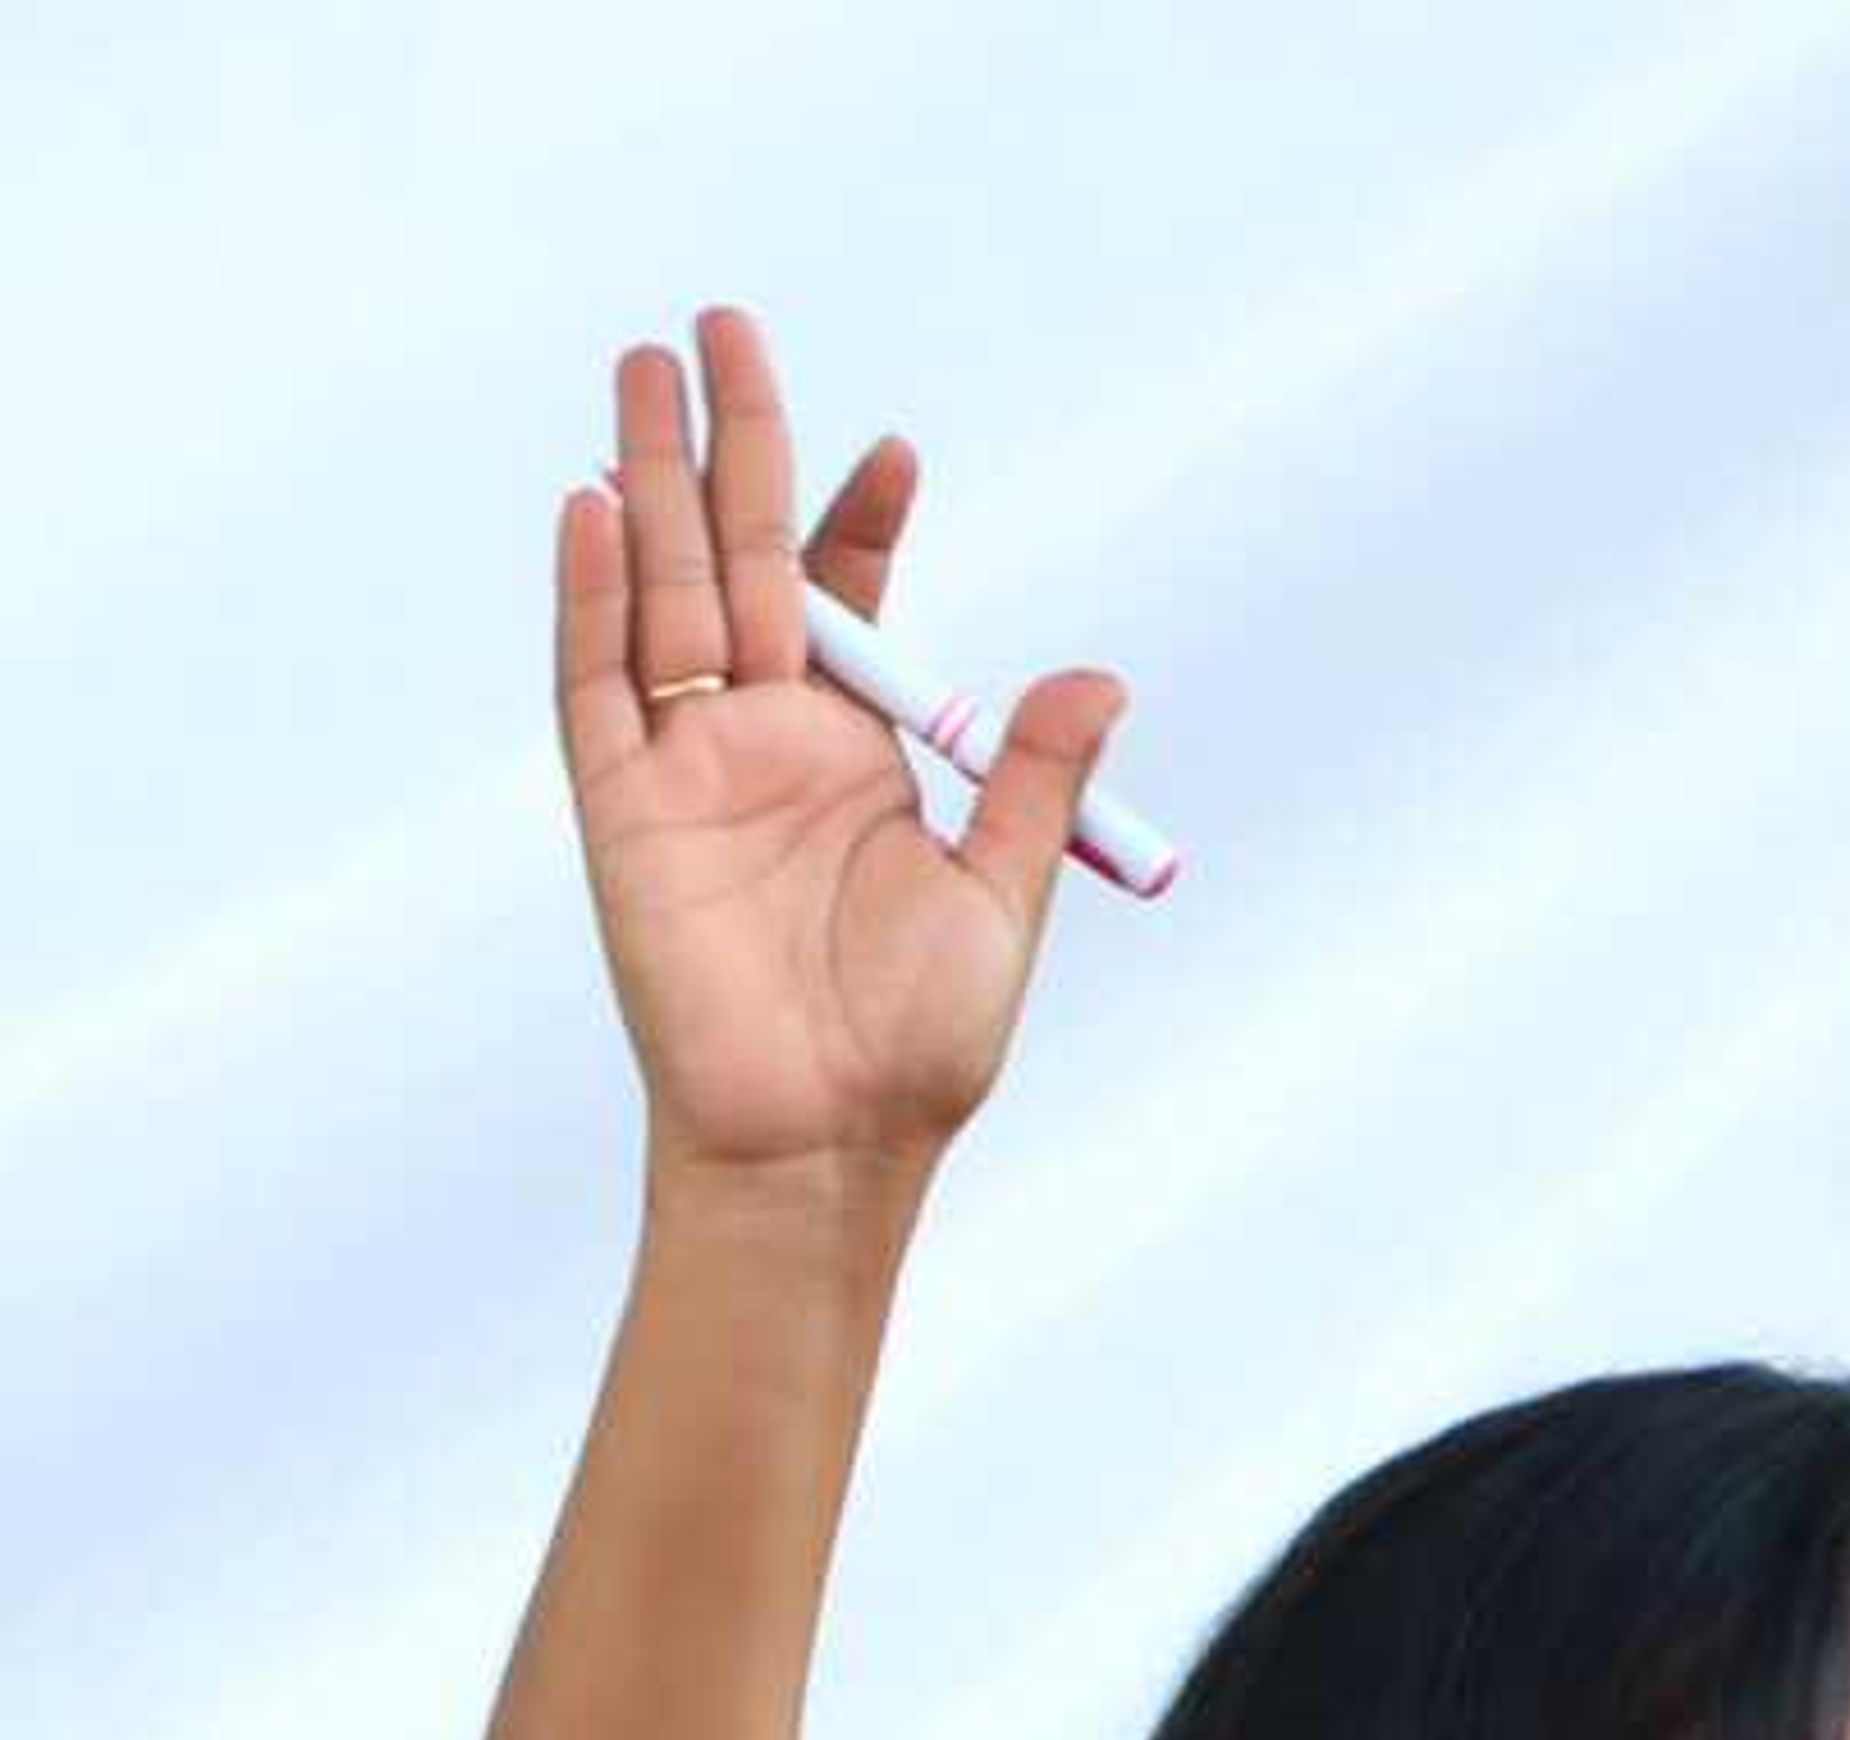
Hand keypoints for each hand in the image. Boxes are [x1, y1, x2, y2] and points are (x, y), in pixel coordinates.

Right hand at [557, 306, 1127, 1180]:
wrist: (827, 1144)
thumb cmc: (916, 1045)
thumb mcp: (999, 897)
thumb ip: (1029, 778)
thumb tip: (1100, 676)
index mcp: (854, 755)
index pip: (849, 600)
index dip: (863, 519)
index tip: (896, 452)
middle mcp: (766, 744)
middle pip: (737, 559)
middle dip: (732, 445)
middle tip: (724, 328)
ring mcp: (689, 770)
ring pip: (660, 593)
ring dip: (649, 481)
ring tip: (644, 369)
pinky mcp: (623, 813)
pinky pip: (596, 686)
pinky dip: (593, 599)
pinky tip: (591, 507)